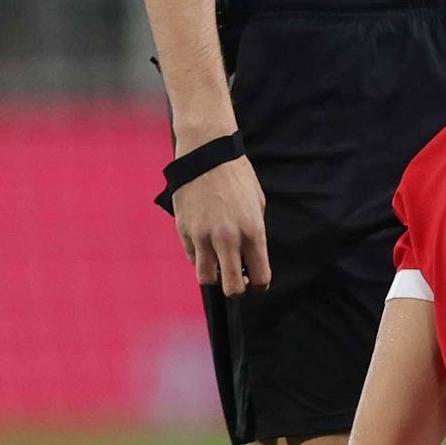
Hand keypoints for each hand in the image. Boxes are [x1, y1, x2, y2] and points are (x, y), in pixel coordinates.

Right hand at [174, 149, 270, 295]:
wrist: (207, 154)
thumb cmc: (237, 177)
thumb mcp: (257, 204)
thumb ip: (254, 235)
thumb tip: (249, 259)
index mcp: (253, 232)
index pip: (260, 277)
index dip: (259, 286)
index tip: (256, 282)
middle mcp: (228, 239)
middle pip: (233, 288)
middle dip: (238, 290)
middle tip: (238, 281)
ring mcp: (204, 236)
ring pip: (207, 278)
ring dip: (215, 277)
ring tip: (219, 265)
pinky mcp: (186, 231)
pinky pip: (193, 258)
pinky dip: (200, 257)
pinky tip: (206, 243)